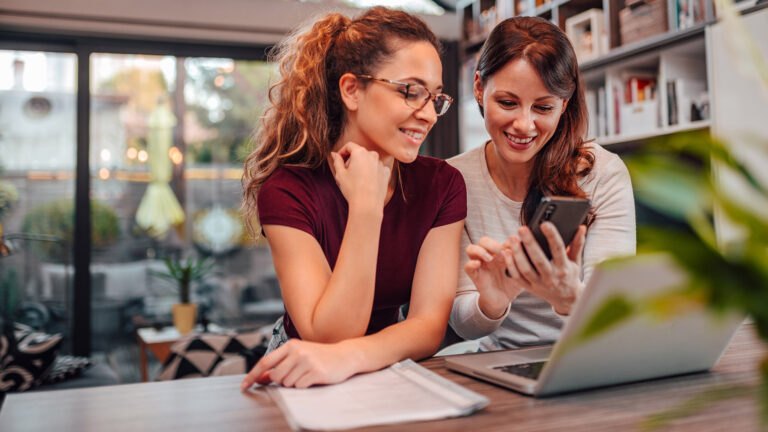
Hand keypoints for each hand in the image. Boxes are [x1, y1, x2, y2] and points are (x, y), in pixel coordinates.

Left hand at [240, 339, 358, 389]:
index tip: (244, 386)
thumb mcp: (298, 355)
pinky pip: (300, 386)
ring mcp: (307, 361)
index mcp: (290, 345)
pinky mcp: (316, 372)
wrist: (344, 356)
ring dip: (295, 383)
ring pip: (287, 383)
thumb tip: (260, 377)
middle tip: (296, 374)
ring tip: (306, 374)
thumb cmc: (319, 357)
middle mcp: (297, 351)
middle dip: (282, 381)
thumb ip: (279, 364)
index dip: (252, 375)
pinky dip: (304, 386)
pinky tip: (313, 378)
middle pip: (276, 376)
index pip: (265, 362)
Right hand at [330, 142, 390, 211]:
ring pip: (369, 161)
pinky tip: (367, 182)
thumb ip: (337, 161)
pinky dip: (372, 172)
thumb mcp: (340, 174)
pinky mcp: (386, 173)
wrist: (367, 204)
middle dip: (352, 160)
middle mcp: (372, 155)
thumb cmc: (352, 189)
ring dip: (362, 166)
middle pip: (359, 153)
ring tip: (356, 180)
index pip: (349, 146)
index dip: (342, 151)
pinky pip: (377, 169)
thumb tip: (334, 154)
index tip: (338, 158)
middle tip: (346, 173)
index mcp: (360, 152)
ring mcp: (381, 164)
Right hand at [465, 236, 523, 318]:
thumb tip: (534, 250)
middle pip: (483, 241)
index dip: (508, 242)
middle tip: (501, 252)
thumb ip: (524, 262)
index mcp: (500, 254)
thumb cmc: (512, 284)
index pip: (501, 241)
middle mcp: (489, 256)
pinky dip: (471, 263)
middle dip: (492, 244)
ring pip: (471, 249)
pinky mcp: (475, 275)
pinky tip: (478, 264)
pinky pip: (468, 266)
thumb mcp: (521, 272)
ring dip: (480, 251)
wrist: (503, 300)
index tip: (516, 248)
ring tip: (490, 258)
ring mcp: (480, 265)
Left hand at [505, 223, 586, 314]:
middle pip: (538, 259)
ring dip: (517, 253)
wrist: (566, 298)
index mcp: (564, 267)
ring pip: (525, 269)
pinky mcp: (529, 288)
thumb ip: (577, 244)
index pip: (558, 249)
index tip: (545, 223)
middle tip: (522, 229)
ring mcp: (539, 283)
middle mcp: (551, 276)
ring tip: (512, 238)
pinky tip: (506, 252)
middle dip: (530, 243)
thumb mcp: (575, 261)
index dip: (552, 236)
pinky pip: (518, 277)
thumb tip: (582, 227)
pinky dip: (511, 265)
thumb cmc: (570, 275)